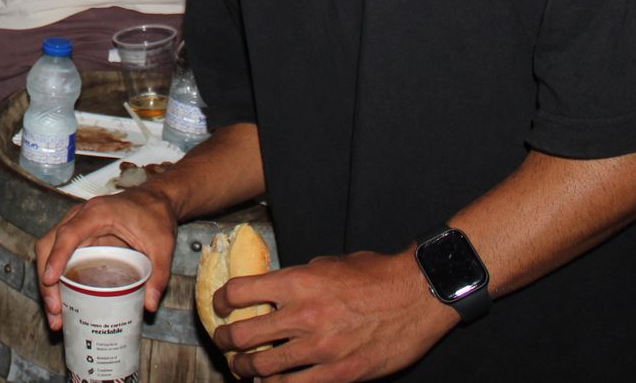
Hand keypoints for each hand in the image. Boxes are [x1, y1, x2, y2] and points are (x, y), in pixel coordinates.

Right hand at [33, 185, 178, 329]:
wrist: (155, 200)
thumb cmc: (155, 216)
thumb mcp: (163, 245)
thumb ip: (159, 274)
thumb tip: (149, 306)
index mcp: (97, 213)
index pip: (69, 234)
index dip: (57, 256)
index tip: (50, 280)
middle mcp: (80, 217)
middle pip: (50, 244)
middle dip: (46, 279)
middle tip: (56, 310)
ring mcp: (76, 226)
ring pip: (49, 250)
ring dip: (47, 282)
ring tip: (56, 314)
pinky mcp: (78, 237)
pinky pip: (58, 254)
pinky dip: (55, 277)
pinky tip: (62, 301)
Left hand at [213, 249, 455, 381]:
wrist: (416, 295)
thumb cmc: (375, 275)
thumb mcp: (327, 265)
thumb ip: (296, 280)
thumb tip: (271, 291)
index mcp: (297, 282)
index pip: (239, 292)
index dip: (221, 300)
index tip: (219, 305)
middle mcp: (303, 315)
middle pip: (243, 334)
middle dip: (226, 340)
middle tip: (224, 341)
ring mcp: (320, 348)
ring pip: (263, 366)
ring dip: (246, 367)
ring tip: (243, 366)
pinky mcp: (339, 373)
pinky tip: (272, 382)